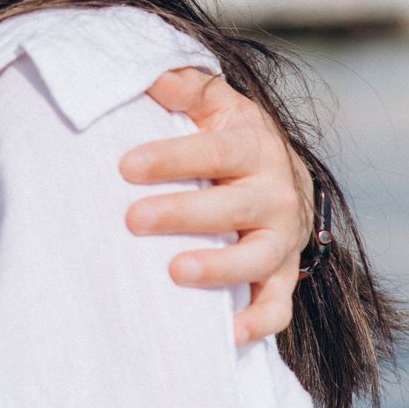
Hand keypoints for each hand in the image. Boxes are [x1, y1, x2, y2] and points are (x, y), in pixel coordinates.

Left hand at [121, 67, 310, 345]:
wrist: (283, 178)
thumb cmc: (229, 137)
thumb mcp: (214, 104)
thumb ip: (185, 86)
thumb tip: (150, 73)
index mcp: (253, 145)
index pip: (213, 151)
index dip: (171, 158)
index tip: (125, 166)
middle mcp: (276, 194)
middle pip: (233, 207)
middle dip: (183, 214)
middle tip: (133, 220)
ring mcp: (283, 241)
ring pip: (257, 260)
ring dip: (219, 269)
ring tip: (174, 273)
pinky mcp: (283, 278)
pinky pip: (276, 308)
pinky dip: (256, 324)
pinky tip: (221, 333)